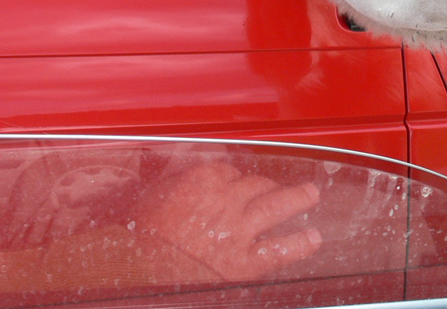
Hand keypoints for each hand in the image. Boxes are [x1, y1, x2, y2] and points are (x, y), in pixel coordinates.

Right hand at [133, 162, 321, 279]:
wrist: (135, 275)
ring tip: (310, 195)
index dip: (233, 179)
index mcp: (201, 182)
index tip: (236, 182)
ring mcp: (238, 231)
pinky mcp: (244, 263)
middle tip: (275, 185)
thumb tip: (179, 180)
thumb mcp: (148, 201)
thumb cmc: (134, 243)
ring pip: (275, 206)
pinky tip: (313, 239)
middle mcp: (225, 201)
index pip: (228, 172)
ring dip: (297, 199)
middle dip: (267, 185)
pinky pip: (278, 250)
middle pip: (255, 185)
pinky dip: (299, 244)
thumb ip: (172, 187)